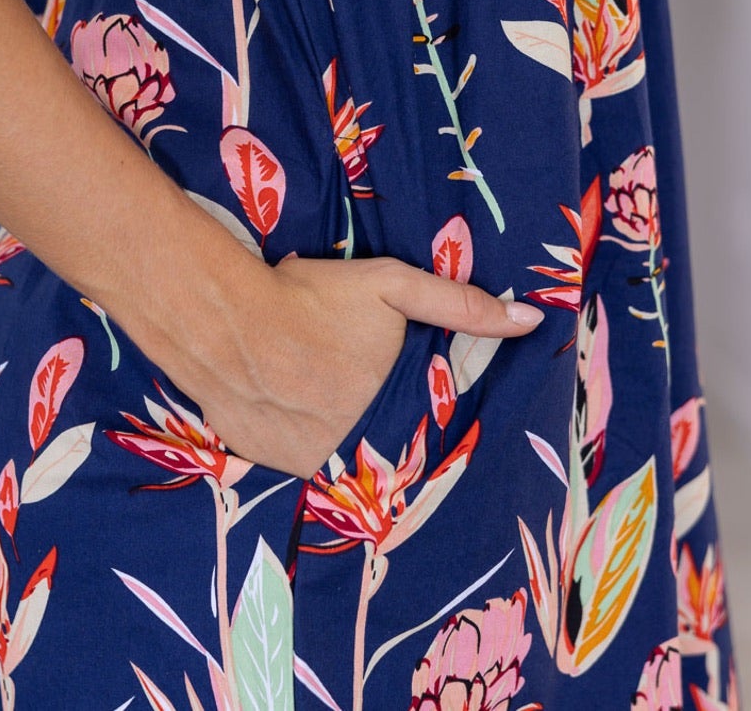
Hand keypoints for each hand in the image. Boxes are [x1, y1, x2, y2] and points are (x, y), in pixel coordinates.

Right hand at [199, 253, 544, 479]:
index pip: (421, 432)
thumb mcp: (392, 286)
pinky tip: (287, 396)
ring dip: (332, 427)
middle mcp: (347, 453)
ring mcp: (301, 464)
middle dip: (371, 414)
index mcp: (386, 418)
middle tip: (345, 373)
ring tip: (315, 384)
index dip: (414, 410)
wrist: (221, 314)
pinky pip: (293, 454)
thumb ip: (460, 304)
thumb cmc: (311, 296)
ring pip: (334, 453)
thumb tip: (529, 320)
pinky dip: (295, 432)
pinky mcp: (261, 461)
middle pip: (376, 441)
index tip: (398, 386)